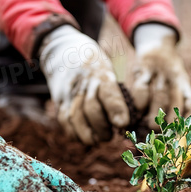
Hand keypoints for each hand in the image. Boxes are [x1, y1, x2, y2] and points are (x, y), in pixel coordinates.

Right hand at [40, 25, 128, 144]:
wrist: (65, 52)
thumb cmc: (96, 67)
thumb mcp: (110, 70)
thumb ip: (118, 91)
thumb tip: (131, 119)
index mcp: (101, 74)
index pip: (109, 92)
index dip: (116, 109)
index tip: (123, 124)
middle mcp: (83, 83)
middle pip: (91, 108)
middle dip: (102, 126)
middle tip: (110, 135)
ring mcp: (69, 92)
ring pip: (75, 117)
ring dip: (88, 133)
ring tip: (98, 139)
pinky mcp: (59, 100)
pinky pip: (64, 120)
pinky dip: (74, 133)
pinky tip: (84, 137)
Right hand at [131, 23, 190, 126]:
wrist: (157, 42)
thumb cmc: (167, 71)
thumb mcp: (179, 80)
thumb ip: (181, 100)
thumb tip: (179, 128)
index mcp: (184, 83)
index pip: (189, 102)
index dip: (185, 118)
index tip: (178, 133)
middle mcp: (174, 78)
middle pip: (174, 101)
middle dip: (168, 119)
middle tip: (161, 132)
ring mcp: (160, 72)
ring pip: (159, 95)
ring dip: (153, 112)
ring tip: (148, 125)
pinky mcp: (144, 68)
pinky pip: (142, 86)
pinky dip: (139, 99)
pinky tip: (137, 109)